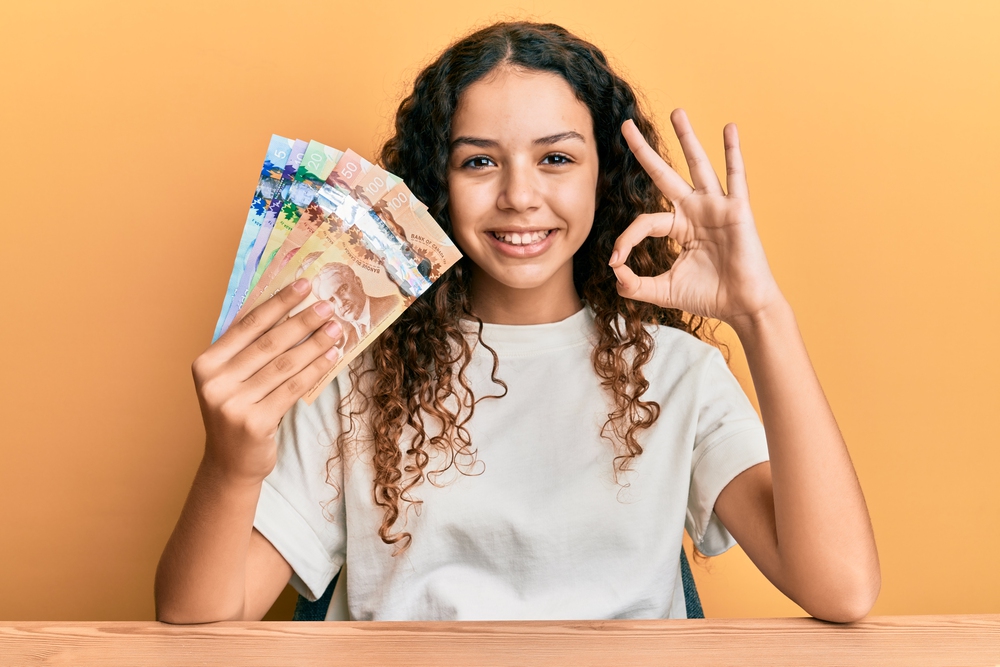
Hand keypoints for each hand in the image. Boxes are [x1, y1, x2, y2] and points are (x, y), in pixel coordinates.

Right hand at [191, 279, 342, 482]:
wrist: (230, 463)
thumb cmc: (237, 412)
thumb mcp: (233, 379)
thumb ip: (250, 349)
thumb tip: (291, 310)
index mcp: (206, 363)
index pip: (248, 325)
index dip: (278, 303)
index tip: (303, 285)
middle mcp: (215, 382)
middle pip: (268, 343)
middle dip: (302, 321)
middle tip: (327, 306)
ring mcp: (232, 404)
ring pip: (284, 365)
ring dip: (314, 344)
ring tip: (336, 329)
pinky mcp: (254, 422)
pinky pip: (292, 388)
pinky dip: (314, 370)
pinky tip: (331, 357)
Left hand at [609, 109, 782, 327]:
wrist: (741, 307)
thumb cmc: (708, 296)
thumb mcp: (663, 291)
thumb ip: (636, 284)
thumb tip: (614, 274)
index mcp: (678, 227)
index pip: (645, 221)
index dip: (626, 239)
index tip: (616, 261)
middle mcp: (695, 211)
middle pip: (664, 175)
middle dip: (644, 151)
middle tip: (626, 126)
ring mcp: (716, 207)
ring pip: (697, 166)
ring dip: (687, 138)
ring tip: (676, 112)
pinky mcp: (737, 210)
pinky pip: (735, 177)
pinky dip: (733, 152)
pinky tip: (729, 128)